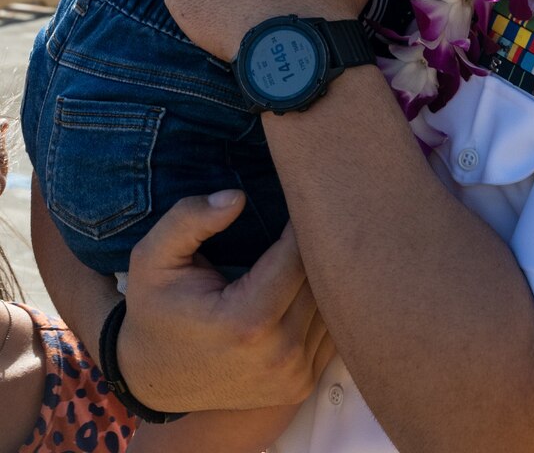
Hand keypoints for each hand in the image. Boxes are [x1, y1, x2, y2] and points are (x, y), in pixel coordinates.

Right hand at [118, 190, 333, 412]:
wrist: (152, 379)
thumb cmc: (155, 309)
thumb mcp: (152, 257)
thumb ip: (189, 219)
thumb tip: (237, 197)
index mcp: (247, 321)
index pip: (299, 254)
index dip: (300, 220)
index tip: (295, 197)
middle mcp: (277, 354)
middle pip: (321, 280)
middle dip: (315, 244)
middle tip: (306, 215)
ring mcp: (292, 375)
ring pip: (331, 305)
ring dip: (322, 274)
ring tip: (305, 248)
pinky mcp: (300, 386)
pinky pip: (330, 331)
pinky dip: (323, 304)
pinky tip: (304, 282)